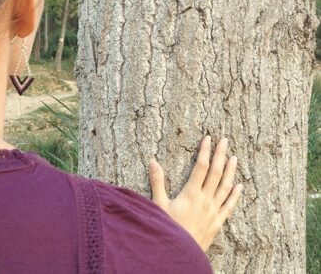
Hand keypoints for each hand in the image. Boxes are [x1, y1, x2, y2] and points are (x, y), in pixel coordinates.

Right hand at [148, 135, 242, 251]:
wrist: (180, 254)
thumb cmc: (167, 229)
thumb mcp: (158, 204)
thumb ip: (157, 182)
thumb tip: (153, 161)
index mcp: (191, 193)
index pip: (201, 166)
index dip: (205, 151)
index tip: (208, 138)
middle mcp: (205, 200)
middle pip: (216, 173)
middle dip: (220, 155)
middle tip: (224, 140)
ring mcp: (213, 211)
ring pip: (225, 187)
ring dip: (230, 171)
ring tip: (234, 157)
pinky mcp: (217, 223)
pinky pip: (229, 206)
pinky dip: (235, 195)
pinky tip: (239, 186)